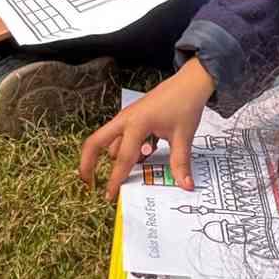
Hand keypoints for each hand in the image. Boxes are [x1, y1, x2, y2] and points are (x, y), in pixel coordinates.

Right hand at [78, 58, 214, 198]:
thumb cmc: (185, 105)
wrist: (190, 82)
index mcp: (136, 124)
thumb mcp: (183, 136)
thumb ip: (180, 163)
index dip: (114, 180)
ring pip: (109, 141)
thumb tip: (185, 184)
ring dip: (112, 158)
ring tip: (123, 175)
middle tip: (89, 183)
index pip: (122, 159)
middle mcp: (125, 120)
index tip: (109, 196)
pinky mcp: (132, 117)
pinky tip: (141, 158)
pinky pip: (120, 137)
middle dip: (88, 164)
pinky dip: (123, 149)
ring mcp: (126, 117)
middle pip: (95, 142)